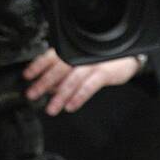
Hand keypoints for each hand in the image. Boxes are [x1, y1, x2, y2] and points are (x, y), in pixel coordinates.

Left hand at [24, 50, 140, 115]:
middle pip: (58, 70)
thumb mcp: (85, 61)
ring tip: (52, 108)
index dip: (37, 66)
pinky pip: (88, 87)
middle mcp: (80, 56)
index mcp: (73, 50)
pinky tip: (71, 106)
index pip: (51, 57)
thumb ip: (68, 73)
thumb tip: (52, 87)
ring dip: (60, 97)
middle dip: (43, 84)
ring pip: (71, 81)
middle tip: (33, 95)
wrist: (131, 54)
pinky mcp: (104, 73)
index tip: (27, 76)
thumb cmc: (107, 58)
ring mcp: (92, 64)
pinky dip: (78, 97)